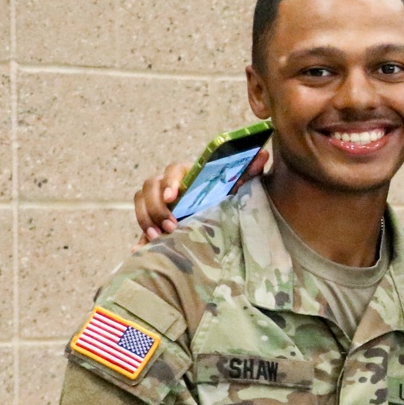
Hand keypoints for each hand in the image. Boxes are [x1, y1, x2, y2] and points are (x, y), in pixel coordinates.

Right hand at [132, 149, 268, 241]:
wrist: (215, 212)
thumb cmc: (223, 196)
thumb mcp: (235, 187)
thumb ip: (247, 172)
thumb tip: (264, 154)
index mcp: (185, 174)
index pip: (171, 171)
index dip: (169, 183)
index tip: (174, 198)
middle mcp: (166, 185)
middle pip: (148, 187)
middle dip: (157, 207)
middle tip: (172, 226)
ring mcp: (155, 202)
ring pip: (140, 203)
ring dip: (146, 220)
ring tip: (158, 237)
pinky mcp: (152, 220)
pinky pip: (140, 226)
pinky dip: (139, 238)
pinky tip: (139, 251)